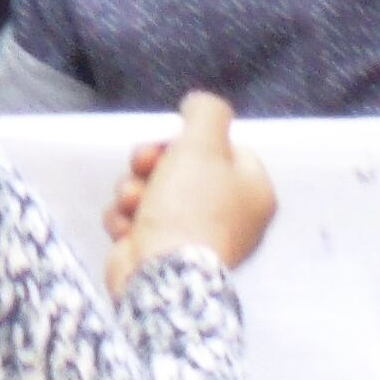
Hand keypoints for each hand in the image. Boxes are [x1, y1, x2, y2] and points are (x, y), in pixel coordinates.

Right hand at [106, 93, 275, 291]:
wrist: (162, 275)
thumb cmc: (190, 209)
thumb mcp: (204, 143)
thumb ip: (207, 111)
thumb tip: (199, 104)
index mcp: (253, 193)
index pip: (224, 148)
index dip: (191, 140)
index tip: (175, 142)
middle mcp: (230, 217)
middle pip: (181, 166)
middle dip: (152, 162)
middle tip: (146, 166)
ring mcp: (194, 237)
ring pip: (151, 190)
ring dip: (132, 189)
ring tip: (134, 203)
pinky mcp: (162, 252)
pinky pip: (136, 219)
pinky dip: (126, 219)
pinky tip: (129, 228)